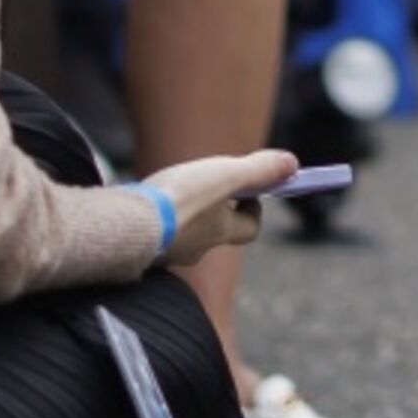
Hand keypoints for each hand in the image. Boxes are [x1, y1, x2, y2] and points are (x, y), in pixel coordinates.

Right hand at [136, 151, 297, 272]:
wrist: (124, 226)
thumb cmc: (179, 200)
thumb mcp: (225, 176)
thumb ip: (259, 170)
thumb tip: (293, 165)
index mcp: (218, 233)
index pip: (249, 230)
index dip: (254, 210)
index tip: (252, 191)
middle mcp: (193, 249)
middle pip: (214, 230)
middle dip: (215, 209)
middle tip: (206, 183)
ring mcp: (163, 253)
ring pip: (182, 232)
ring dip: (183, 213)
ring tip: (171, 189)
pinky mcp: (135, 248)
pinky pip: (152, 233)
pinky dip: (154, 219)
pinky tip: (142, 203)